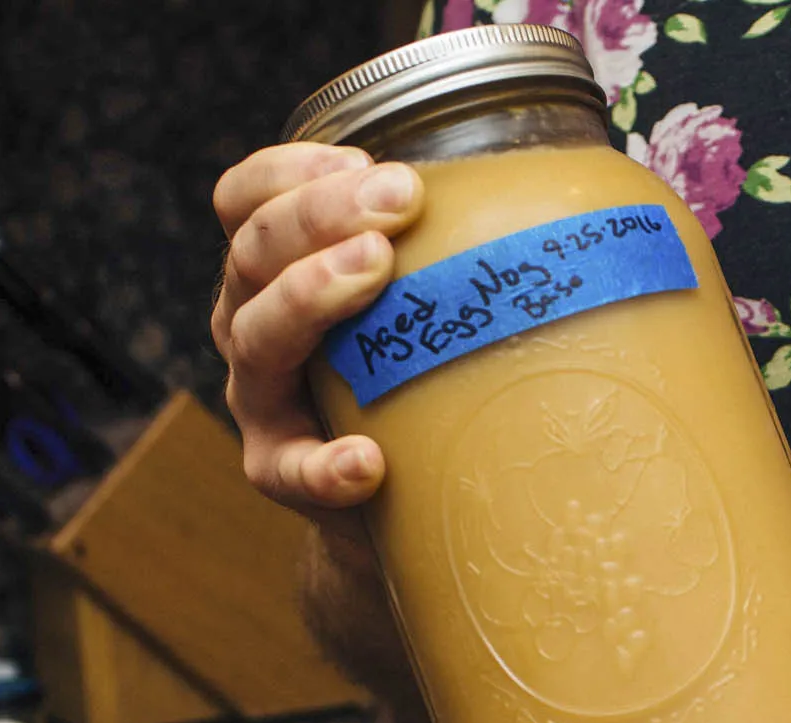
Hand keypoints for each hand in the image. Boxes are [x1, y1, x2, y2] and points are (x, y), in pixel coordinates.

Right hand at [210, 143, 422, 513]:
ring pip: (257, 338)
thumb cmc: (412, 378)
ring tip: (375, 269)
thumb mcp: (411, 303)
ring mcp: (261, 401)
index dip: (290, 171)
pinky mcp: (282, 472)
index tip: (364, 159)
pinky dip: (326, 465)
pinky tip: (368, 461)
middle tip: (400, 198)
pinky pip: (291, 470)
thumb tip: (542, 197)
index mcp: (271, 272)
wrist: (397, 496)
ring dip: (311, 296)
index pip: (247, 202)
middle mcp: (250, 324)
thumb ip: (437, 251)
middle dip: (321, 213)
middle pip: (253, 252)